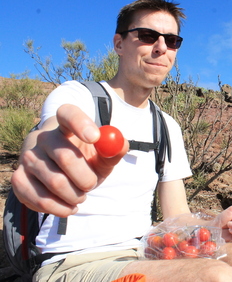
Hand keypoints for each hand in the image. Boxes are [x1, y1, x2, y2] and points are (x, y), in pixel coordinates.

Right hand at [10, 104, 128, 216]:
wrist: (62, 173)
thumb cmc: (86, 160)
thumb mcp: (103, 155)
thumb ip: (115, 149)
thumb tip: (121, 144)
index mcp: (66, 125)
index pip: (68, 114)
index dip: (80, 123)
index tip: (95, 136)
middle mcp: (44, 138)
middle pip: (65, 156)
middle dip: (86, 178)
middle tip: (91, 185)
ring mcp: (28, 158)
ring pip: (55, 182)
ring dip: (75, 196)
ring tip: (80, 195)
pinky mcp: (18, 179)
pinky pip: (39, 199)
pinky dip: (60, 208)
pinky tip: (68, 205)